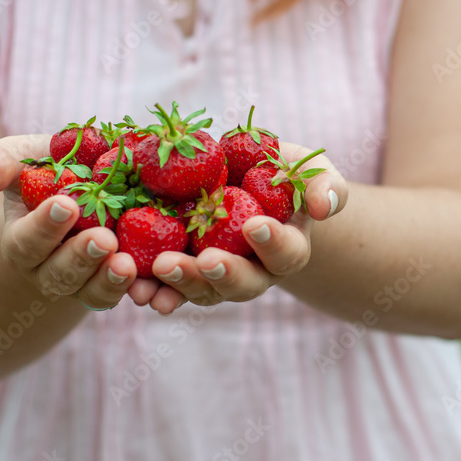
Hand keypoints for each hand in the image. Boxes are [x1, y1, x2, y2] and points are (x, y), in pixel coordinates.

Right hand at [0, 135, 136, 309]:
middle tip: (104, 238)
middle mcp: (50, 269)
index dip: (44, 226)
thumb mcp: (26, 158)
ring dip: (110, 281)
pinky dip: (141, 290)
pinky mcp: (118, 284)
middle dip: (81, 257)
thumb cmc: (54, 171)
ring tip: (127, 265)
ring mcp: (86, 281)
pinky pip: (127, 294)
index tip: (66, 204)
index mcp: (23, 241)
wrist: (93, 190)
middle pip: (60, 273)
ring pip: (93, 292)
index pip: (26, 241)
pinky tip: (154, 279)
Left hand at [127, 142, 347, 314]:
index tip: (255, 226)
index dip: (273, 243)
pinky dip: (152, 288)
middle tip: (206, 261)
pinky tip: (135, 286)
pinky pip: (167, 285)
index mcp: (287, 249)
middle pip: (241, 283)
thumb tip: (324, 207)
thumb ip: (324, 185)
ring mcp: (216, 275)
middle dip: (223, 274)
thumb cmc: (281, 173)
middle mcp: (254, 272)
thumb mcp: (306, 170)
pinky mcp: (182, 270)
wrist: (240, 179)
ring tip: (159, 272)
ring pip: (202, 290)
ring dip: (181, 285)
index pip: (286, 253)